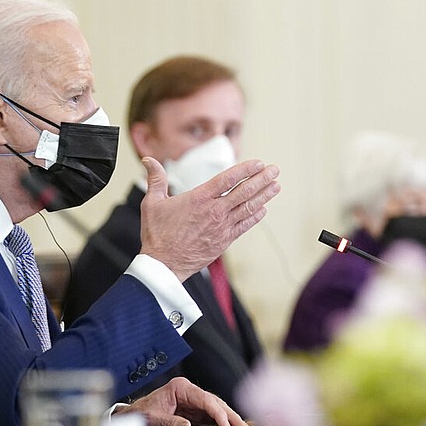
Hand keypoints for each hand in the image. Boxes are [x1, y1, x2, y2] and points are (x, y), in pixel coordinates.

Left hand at [113, 377, 249, 425]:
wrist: (134, 416)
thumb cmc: (142, 413)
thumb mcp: (154, 418)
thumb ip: (171, 422)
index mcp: (179, 387)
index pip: (204, 399)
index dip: (217, 412)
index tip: (226, 424)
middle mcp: (188, 392)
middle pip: (214, 402)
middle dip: (229, 415)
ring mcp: (192, 401)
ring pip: (215, 409)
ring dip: (228, 419)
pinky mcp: (193, 411)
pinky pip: (210, 416)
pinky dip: (221, 423)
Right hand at [139, 157, 280, 280]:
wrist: (164, 265)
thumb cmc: (157, 234)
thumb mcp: (152, 203)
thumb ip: (155, 179)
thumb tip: (149, 160)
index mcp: (199, 199)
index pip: (227, 179)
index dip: (245, 170)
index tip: (258, 163)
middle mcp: (214, 212)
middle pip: (244, 192)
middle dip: (261, 179)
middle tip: (274, 170)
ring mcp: (221, 227)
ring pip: (248, 208)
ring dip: (264, 196)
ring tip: (276, 186)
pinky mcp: (224, 241)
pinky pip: (244, 226)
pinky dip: (255, 217)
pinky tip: (264, 209)